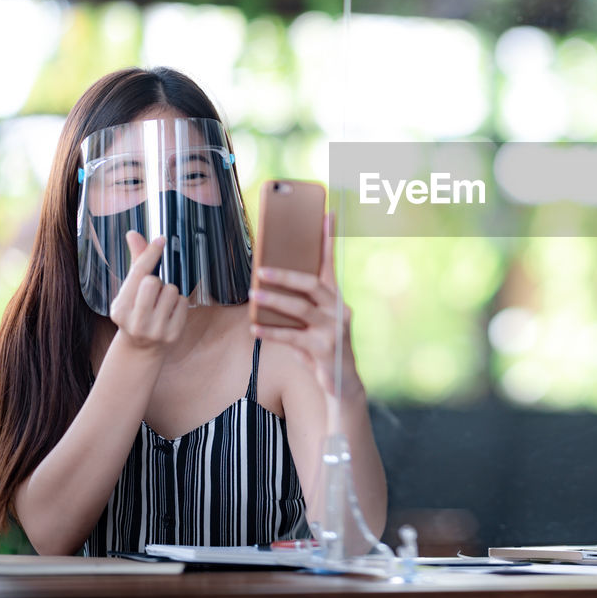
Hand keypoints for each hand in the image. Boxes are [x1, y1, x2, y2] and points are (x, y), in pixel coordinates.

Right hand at [107, 232, 188, 353]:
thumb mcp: (129, 292)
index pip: (137, 275)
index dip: (150, 254)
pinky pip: (183, 302)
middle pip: (154, 282)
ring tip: (160, 304)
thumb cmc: (136, 311)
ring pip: (171, 290)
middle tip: (152, 293)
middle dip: (157, 281)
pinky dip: (178, 303)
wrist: (141, 348)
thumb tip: (133, 233)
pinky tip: (169, 313)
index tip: (161, 240)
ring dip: (169, 292)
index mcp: (120, 309)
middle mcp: (135, 322)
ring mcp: (155, 330)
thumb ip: (135, 263)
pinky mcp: (173, 334)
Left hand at [249, 215, 362, 400]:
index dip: (327, 238)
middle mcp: (338, 310)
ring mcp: (333, 330)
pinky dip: (272, 332)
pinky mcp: (324, 349)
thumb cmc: (323, 346)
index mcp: (335, 298)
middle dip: (286, 275)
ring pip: (301, 309)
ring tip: (254, 294)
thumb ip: (299, 304)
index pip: (330, 263)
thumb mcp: (315, 322)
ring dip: (274, 301)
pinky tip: (254, 328)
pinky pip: (293, 338)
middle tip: (261, 269)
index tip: (326, 214)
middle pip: (312, 285)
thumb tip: (266, 285)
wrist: (342, 383)